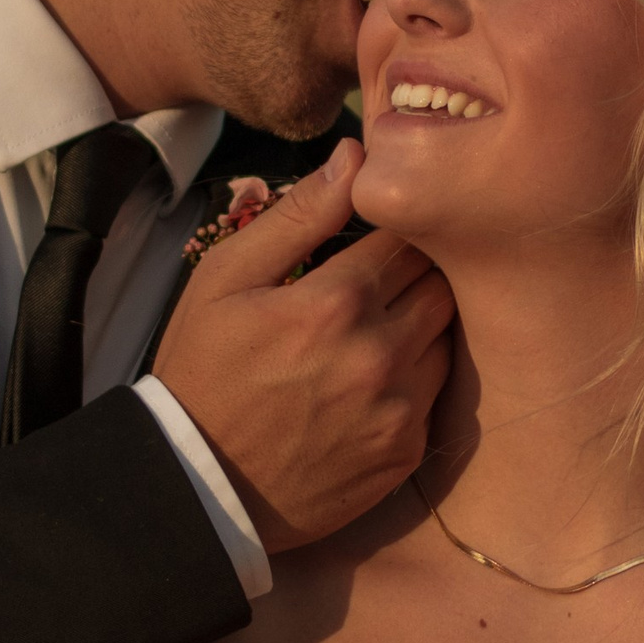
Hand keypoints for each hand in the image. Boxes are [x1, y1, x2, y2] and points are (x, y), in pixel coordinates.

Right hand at [155, 142, 454, 552]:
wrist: (198, 487)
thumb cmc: (203, 372)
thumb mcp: (226, 280)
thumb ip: (297, 215)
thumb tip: (356, 155)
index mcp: (337, 301)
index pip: (407, 236)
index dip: (392, 230)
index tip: (372, 238)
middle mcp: (380, 354)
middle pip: (440, 283)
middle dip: (416, 273)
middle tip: (377, 282)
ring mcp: (398, 408)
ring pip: (445, 337)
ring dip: (420, 324)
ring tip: (374, 330)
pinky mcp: (404, 451)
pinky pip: (436, 394)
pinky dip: (415, 378)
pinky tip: (371, 382)